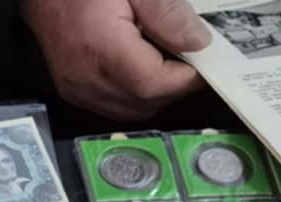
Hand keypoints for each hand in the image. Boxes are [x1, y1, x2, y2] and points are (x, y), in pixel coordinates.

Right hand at [24, 0, 210, 121]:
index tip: (207, 60)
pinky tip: (143, 68)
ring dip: (157, 93)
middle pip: (146, 103)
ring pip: (133, 110)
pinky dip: (137, 95)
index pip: (154, 83)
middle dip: (176, 86)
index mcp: (100, 48)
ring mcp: (76, 88)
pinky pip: (114, 106)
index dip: (187, 77)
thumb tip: (199, 43)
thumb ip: (167, 12)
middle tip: (193, 59)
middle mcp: (85, 78)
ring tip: (169, 62)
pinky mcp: (73, 89)